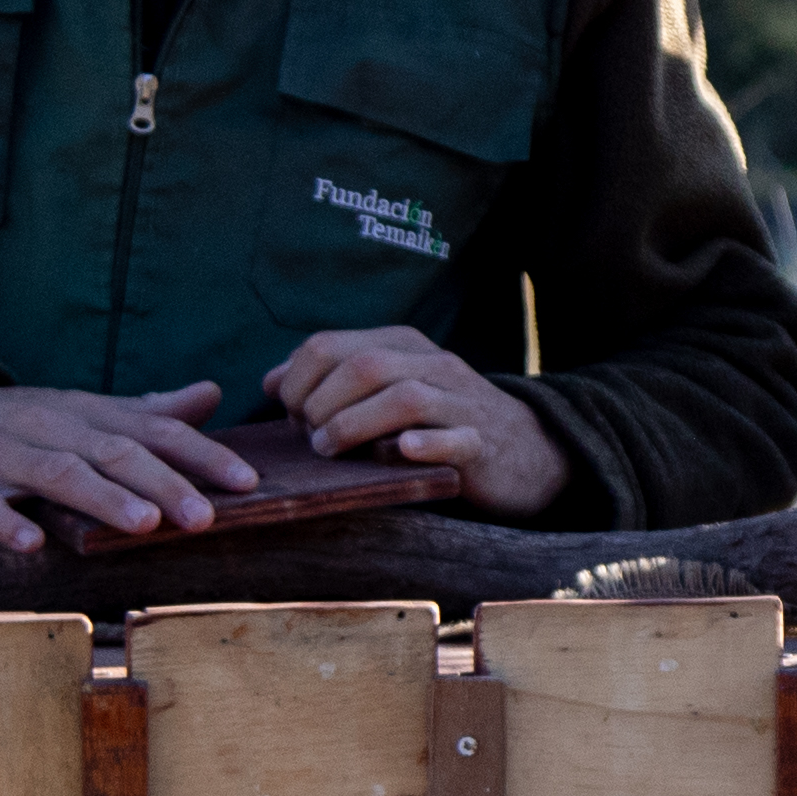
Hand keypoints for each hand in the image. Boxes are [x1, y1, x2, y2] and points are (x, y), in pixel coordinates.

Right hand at [0, 379, 261, 551]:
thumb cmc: (21, 425)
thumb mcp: (84, 412)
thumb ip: (147, 410)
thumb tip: (211, 395)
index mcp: (86, 414)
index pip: (154, 429)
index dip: (202, 453)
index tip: (247, 481)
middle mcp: (51, 430)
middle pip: (114, 452)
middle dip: (163, 483)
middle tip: (205, 516)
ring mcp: (3, 457)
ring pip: (59, 474)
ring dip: (102, 498)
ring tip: (143, 524)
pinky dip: (7, 523)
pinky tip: (33, 545)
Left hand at [268, 324, 570, 520]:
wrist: (526, 450)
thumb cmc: (441, 423)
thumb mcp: (389, 390)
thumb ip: (332, 382)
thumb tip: (270, 381)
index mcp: (403, 346)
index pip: (332, 345)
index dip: (296, 378)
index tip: (286, 412)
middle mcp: (432, 365)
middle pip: (364, 366)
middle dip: (320, 401)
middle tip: (306, 436)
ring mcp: (460, 403)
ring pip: (404, 397)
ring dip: (355, 423)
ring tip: (329, 449)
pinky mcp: (482, 444)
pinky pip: (453, 438)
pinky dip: (423, 443)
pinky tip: (400, 450)